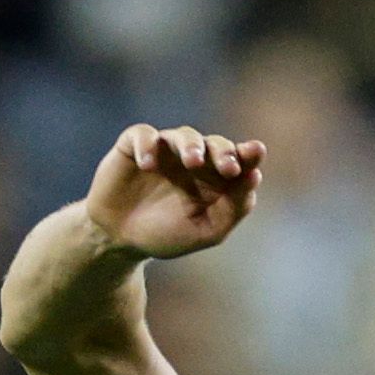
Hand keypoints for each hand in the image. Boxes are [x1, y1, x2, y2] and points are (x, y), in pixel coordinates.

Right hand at [2, 123, 262, 374]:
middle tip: (227, 167)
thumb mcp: (206, 231)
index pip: (238, 159)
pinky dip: (147, 145)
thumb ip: (233, 207)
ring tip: (192, 161)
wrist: (119, 240)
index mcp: (215, 178)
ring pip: (182, 135)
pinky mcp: (134, 146)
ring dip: (190, 145)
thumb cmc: (166, 234)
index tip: (255, 153)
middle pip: (214, 144)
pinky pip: (143, 135)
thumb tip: (255, 177)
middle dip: (223, 151)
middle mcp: (193, 159)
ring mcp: (163, 150)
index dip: (248, 154)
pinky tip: (148, 164)